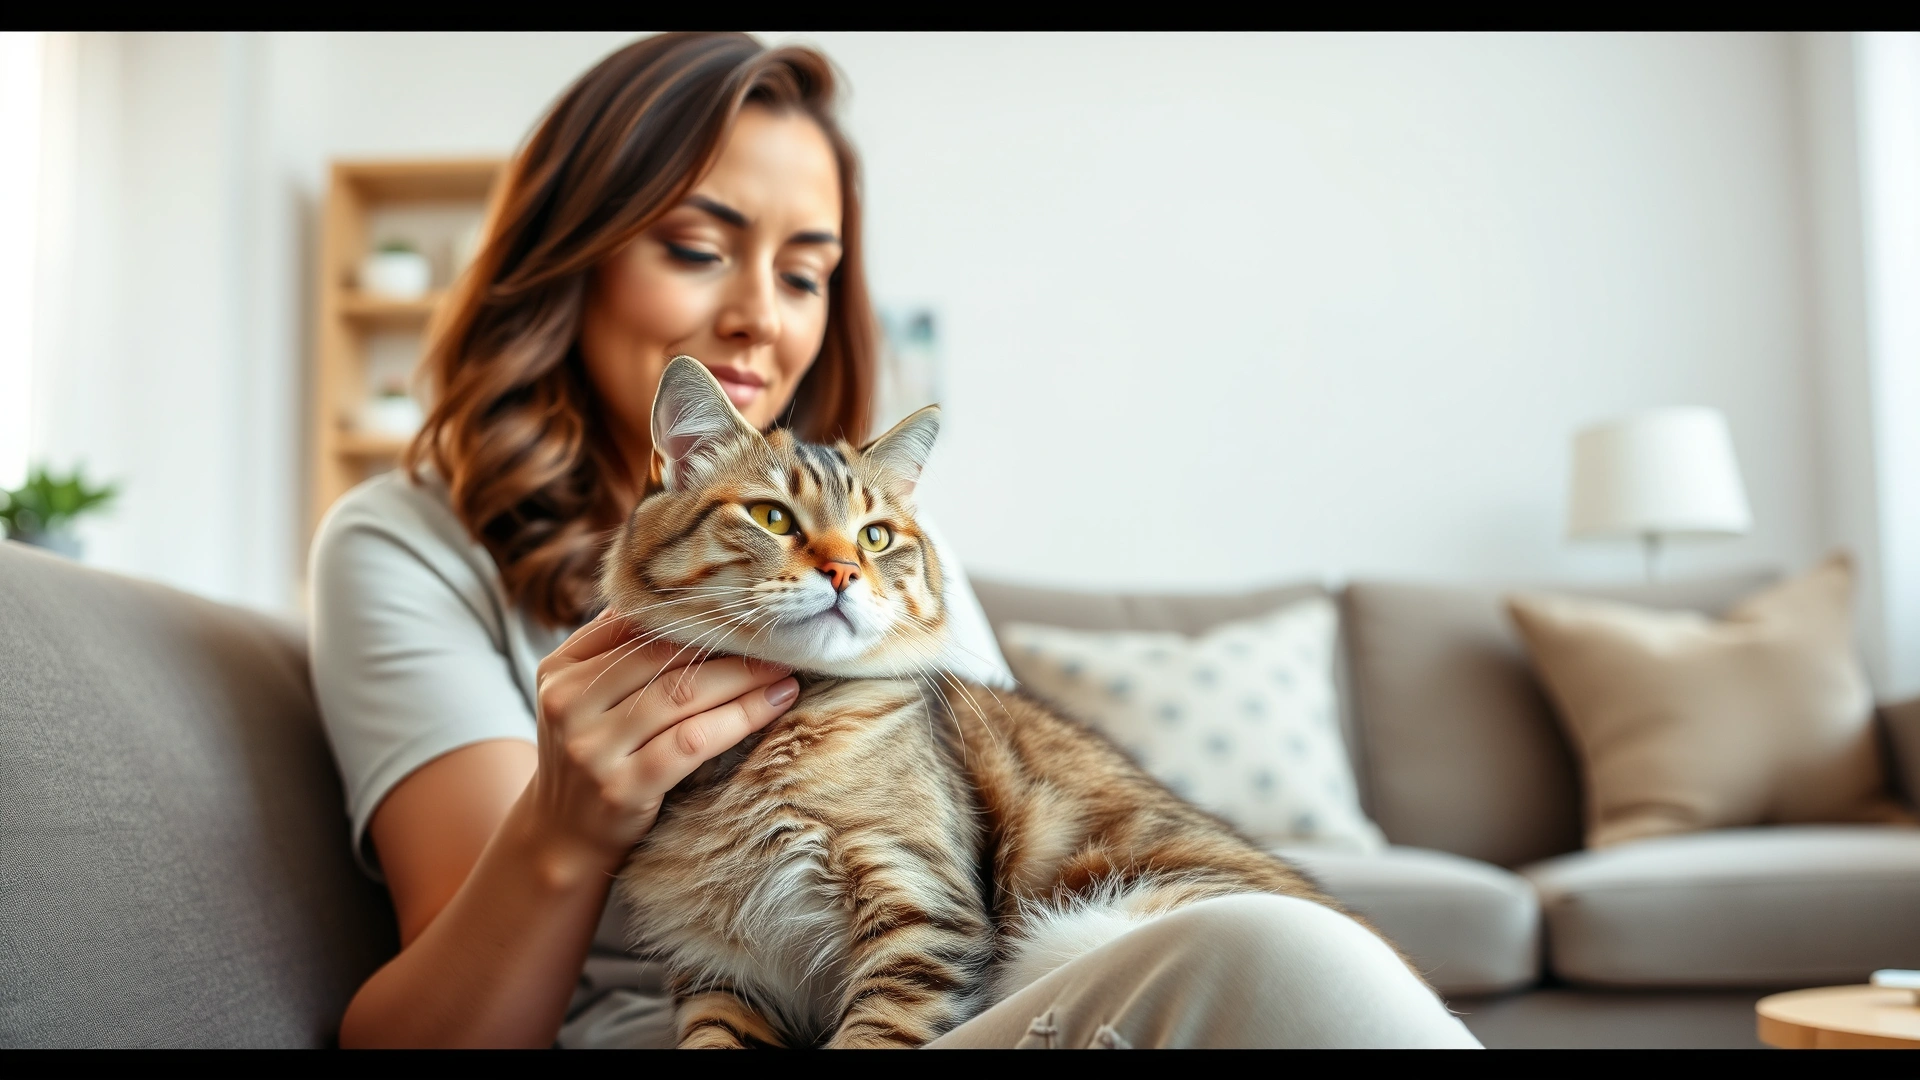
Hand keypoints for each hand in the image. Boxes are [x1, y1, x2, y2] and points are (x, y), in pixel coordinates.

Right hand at [524, 609, 798, 870]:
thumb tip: (678, 594)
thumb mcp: (581, 697)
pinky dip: (741, 717)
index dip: (691, 610)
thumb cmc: (591, 754)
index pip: (632, 623)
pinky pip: (693, 741)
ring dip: (743, 677)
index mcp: (559, 670)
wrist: (561, 839)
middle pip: (663, 656)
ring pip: (682, 695)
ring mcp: (592, 748)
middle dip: (726, 643)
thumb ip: (616, 649)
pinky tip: (774, 703)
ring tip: (784, 667)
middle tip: (775, 633)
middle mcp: (567, 703)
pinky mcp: (622, 788)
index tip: (739, 603)